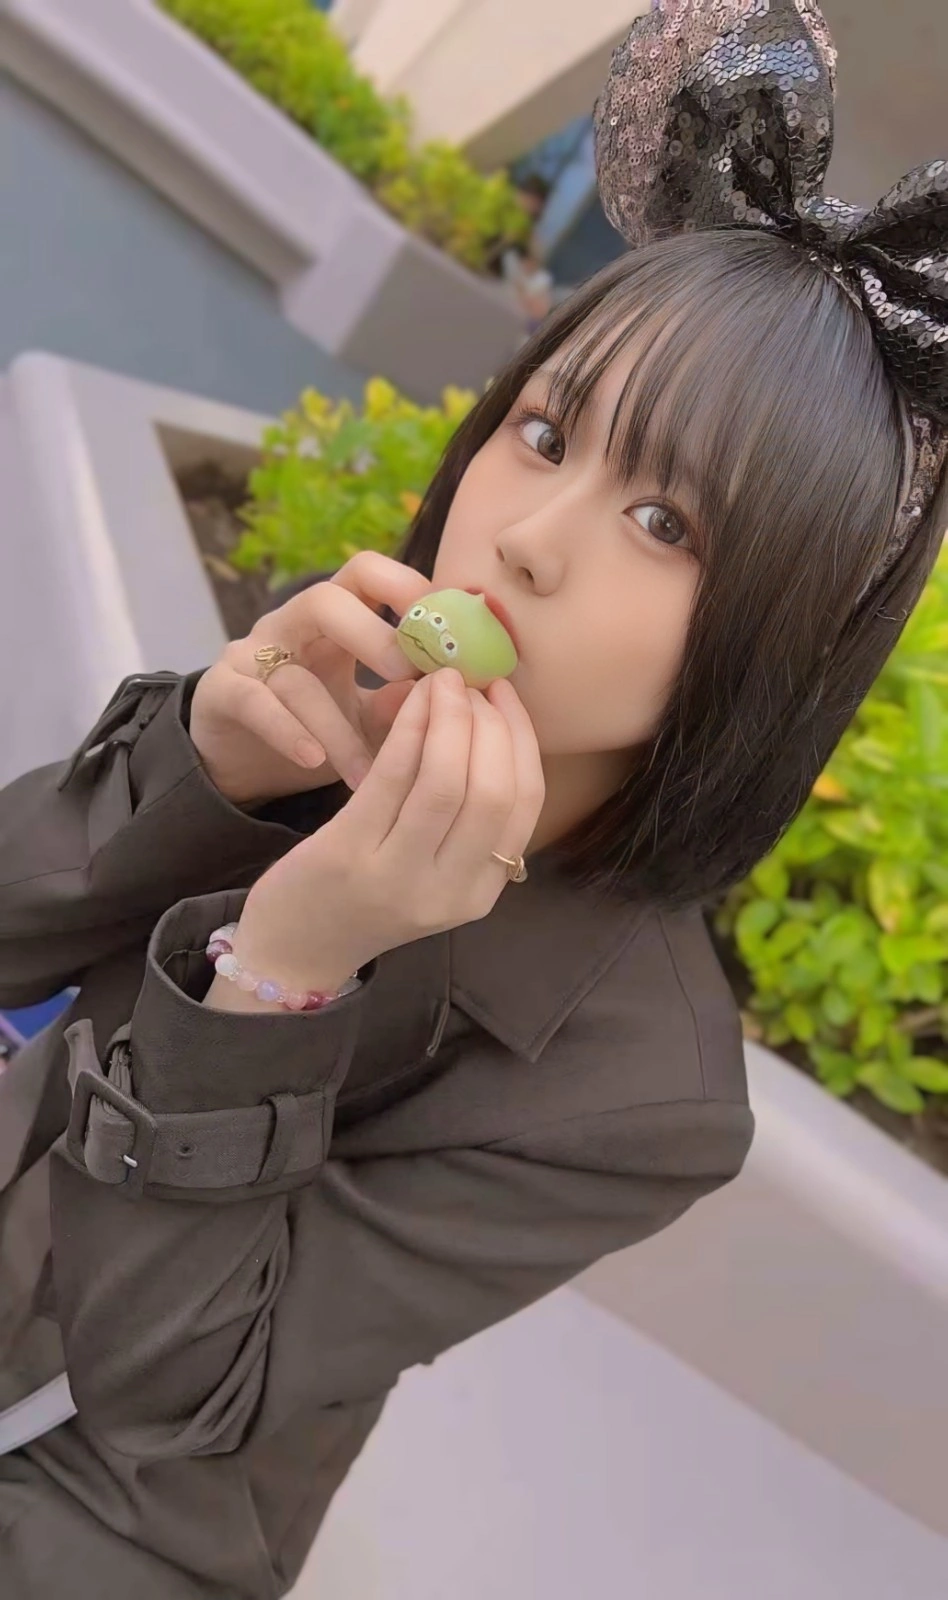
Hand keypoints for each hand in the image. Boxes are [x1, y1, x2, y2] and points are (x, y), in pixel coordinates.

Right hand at [189, 551, 431, 806]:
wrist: (244, 763)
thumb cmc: (318, 728)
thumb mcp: (367, 717)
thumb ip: (400, 704)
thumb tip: (444, 692)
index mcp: (335, 620)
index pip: (367, 574)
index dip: (406, 587)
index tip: (447, 628)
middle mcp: (291, 626)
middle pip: (325, 599)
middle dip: (371, 633)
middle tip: (409, 673)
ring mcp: (251, 656)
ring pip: (296, 677)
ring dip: (338, 729)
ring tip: (371, 774)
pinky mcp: (222, 692)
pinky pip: (254, 704)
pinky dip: (286, 732)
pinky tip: (313, 759)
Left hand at [236, 669, 544, 990]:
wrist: (296, 950)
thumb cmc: (367, 897)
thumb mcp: (432, 872)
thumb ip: (466, 820)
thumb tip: (491, 724)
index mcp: (480, 893)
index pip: (526, 805)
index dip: (522, 738)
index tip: (504, 694)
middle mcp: (447, 892)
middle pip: (495, 791)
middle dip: (490, 724)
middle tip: (471, 683)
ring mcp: (398, 878)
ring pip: (446, 782)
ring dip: (450, 719)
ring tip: (441, 682)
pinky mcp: (349, 856)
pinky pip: (392, 778)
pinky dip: (407, 730)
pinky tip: (408, 700)